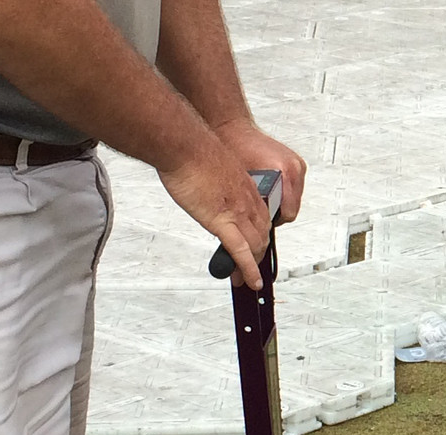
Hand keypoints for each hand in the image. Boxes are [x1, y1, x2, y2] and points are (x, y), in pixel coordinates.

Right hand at [158, 136, 270, 288]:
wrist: (184, 143)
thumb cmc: (191, 148)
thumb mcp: (212, 166)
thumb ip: (216, 183)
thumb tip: (206, 190)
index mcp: (247, 187)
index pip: (260, 217)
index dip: (259, 235)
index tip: (255, 245)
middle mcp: (247, 201)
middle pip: (261, 235)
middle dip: (258, 255)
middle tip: (251, 268)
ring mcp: (237, 213)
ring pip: (254, 246)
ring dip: (252, 266)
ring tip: (247, 280)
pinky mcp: (223, 221)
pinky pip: (241, 252)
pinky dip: (248, 269)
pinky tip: (250, 280)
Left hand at [214, 118, 306, 223]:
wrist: (232, 127)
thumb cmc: (234, 148)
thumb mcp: (244, 183)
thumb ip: (257, 203)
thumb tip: (261, 220)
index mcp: (285, 172)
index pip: (288, 213)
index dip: (274, 220)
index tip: (264, 220)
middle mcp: (295, 167)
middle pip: (293, 206)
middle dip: (278, 210)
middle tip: (262, 207)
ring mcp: (298, 164)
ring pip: (294, 198)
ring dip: (281, 200)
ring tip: (264, 194)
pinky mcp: (297, 163)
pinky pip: (293, 187)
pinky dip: (283, 190)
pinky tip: (269, 184)